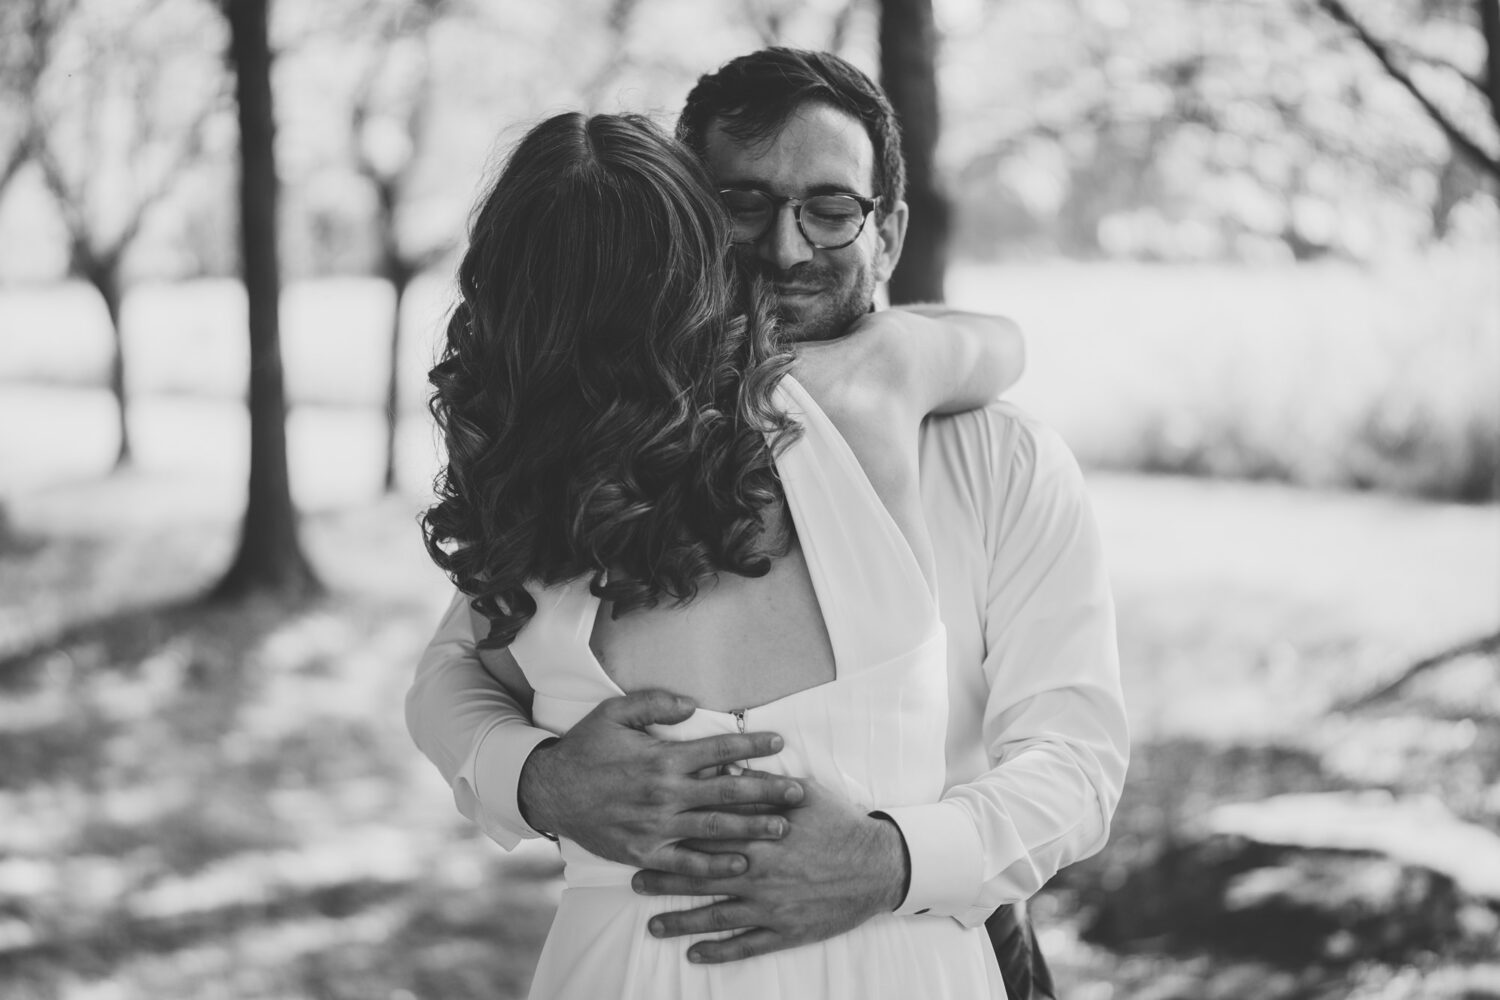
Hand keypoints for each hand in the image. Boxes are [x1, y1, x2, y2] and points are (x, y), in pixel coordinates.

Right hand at [518, 690, 804, 876]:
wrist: (549, 790)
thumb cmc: (585, 747)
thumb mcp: (614, 712)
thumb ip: (655, 703)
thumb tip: (693, 706)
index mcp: (662, 757)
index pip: (718, 750)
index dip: (751, 746)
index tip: (779, 743)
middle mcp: (665, 793)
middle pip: (728, 793)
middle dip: (768, 791)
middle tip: (799, 793)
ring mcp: (656, 826)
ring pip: (715, 829)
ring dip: (753, 829)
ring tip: (784, 828)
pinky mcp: (645, 852)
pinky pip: (686, 863)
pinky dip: (715, 866)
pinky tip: (741, 864)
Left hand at [630, 777, 909, 963]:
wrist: (878, 865)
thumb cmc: (840, 823)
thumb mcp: (803, 793)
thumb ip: (760, 786)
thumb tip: (725, 768)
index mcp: (760, 835)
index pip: (707, 835)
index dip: (674, 837)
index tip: (647, 836)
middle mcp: (758, 873)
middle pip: (701, 876)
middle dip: (665, 879)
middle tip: (635, 881)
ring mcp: (770, 906)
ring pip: (716, 916)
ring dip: (681, 922)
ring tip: (653, 926)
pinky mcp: (786, 931)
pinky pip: (746, 945)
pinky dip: (718, 951)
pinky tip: (695, 955)